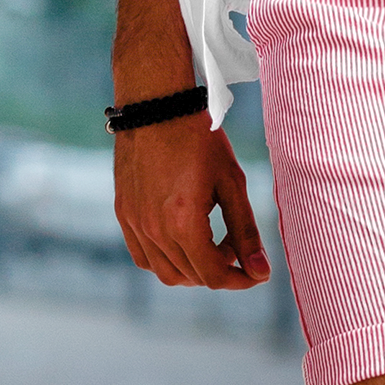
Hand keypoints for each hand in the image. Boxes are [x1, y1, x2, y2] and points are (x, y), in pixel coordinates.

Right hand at [114, 113, 271, 288]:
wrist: (157, 105)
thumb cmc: (199, 138)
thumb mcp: (231, 181)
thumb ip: (246, 230)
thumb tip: (261, 272)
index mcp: (183, 223)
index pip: (213, 275)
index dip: (239, 280)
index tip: (256, 273)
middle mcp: (154, 230)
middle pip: (191, 276)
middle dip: (220, 270)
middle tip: (235, 246)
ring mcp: (134, 224)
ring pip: (166, 273)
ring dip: (193, 269)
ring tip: (211, 241)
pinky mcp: (124, 214)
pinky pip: (144, 257)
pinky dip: (166, 260)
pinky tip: (183, 238)